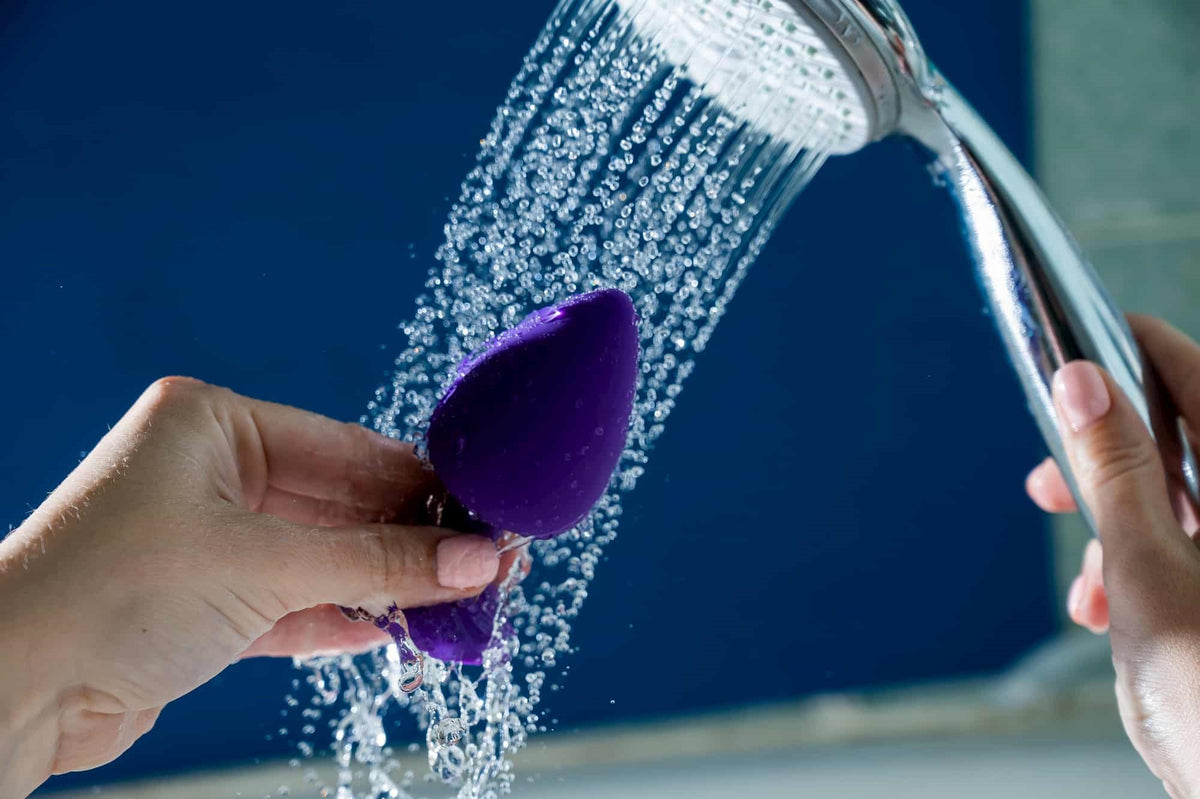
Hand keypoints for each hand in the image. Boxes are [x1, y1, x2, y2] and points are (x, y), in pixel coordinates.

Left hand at [0, 377, 502, 796]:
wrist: (9, 689)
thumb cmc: (110, 591)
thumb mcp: (263, 566)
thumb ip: (378, 564)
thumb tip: (478, 562)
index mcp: (211, 423)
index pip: (346, 447)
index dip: (422, 485)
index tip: (487, 513)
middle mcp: (209, 472)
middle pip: (340, 504)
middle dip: (411, 540)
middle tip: (488, 564)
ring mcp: (207, 537)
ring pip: (321, 556)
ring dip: (385, 583)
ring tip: (460, 602)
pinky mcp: (205, 601)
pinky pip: (295, 600)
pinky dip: (344, 616)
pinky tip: (400, 628)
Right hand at [1025, 316, 1199, 796]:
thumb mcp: (1148, 568)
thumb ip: (1113, 466)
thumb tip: (1082, 379)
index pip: (1194, 374)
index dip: (1131, 350)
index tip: (1074, 344)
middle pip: (1177, 439)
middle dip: (1102, 459)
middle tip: (1052, 476)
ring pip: (1168, 499)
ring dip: (1109, 526)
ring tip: (1083, 576)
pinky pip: (1174, 548)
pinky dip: (1129, 567)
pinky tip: (1103, 608)